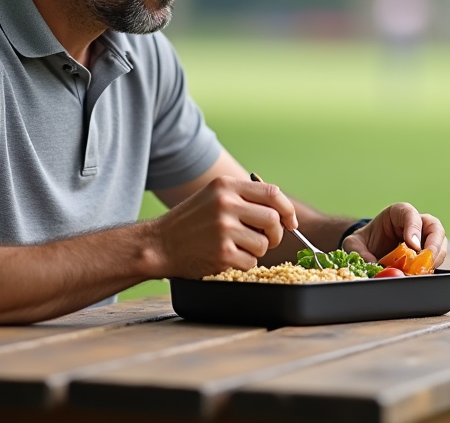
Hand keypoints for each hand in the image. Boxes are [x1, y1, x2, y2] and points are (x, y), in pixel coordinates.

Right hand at [152, 176, 297, 277]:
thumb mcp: (213, 196)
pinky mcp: (221, 252)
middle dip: (275, 234)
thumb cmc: (190, 222)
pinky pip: (251, 262)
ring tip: (238, 248)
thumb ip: (243, 198)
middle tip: (266, 240)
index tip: (290, 223)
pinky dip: (244, 264)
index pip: (272, 193)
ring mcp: (223, 228)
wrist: (159, 244)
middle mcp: (226, 204)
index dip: (287, 210)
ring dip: (257, 251)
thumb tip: (281, 211)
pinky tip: (227, 258)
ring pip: (264, 244)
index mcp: (226, 186)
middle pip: (273, 220)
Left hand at [342, 203, 446, 267]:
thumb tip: (373, 265)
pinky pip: (437, 258)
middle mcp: (415, 223)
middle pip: (434, 227)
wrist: (369, 250)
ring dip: (436, 257)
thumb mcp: (354, 244)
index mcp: (397, 213)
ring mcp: (424, 238)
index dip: (414, 228)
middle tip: (426, 260)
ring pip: (441, 242)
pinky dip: (433, 267)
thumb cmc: (364, 241)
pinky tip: (423, 274)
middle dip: (433, 244)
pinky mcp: (427, 254)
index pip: (410, 214)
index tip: (412, 245)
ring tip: (425, 270)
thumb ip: (359, 252)